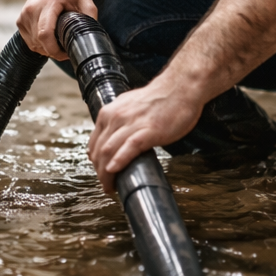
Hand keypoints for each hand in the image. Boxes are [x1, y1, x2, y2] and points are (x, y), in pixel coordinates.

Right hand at [17, 0, 96, 59]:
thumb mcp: (86, 1)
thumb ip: (90, 19)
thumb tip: (90, 38)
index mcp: (48, 3)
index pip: (45, 33)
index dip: (54, 50)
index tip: (66, 53)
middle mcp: (32, 9)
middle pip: (39, 41)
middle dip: (53, 51)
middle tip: (65, 49)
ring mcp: (23, 15)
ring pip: (33, 44)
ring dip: (46, 48)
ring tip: (58, 41)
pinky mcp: (20, 21)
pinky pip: (28, 41)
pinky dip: (38, 44)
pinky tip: (48, 38)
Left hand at [87, 75, 201, 194]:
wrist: (181, 88)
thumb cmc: (159, 99)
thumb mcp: (129, 107)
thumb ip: (119, 121)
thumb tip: (113, 138)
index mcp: (109, 113)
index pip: (94, 143)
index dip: (95, 162)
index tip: (102, 173)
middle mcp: (115, 117)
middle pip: (99, 150)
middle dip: (99, 172)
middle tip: (106, 186)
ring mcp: (130, 124)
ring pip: (108, 152)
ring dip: (106, 173)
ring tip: (111, 187)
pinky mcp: (147, 131)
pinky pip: (128, 148)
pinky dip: (118, 161)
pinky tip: (114, 171)